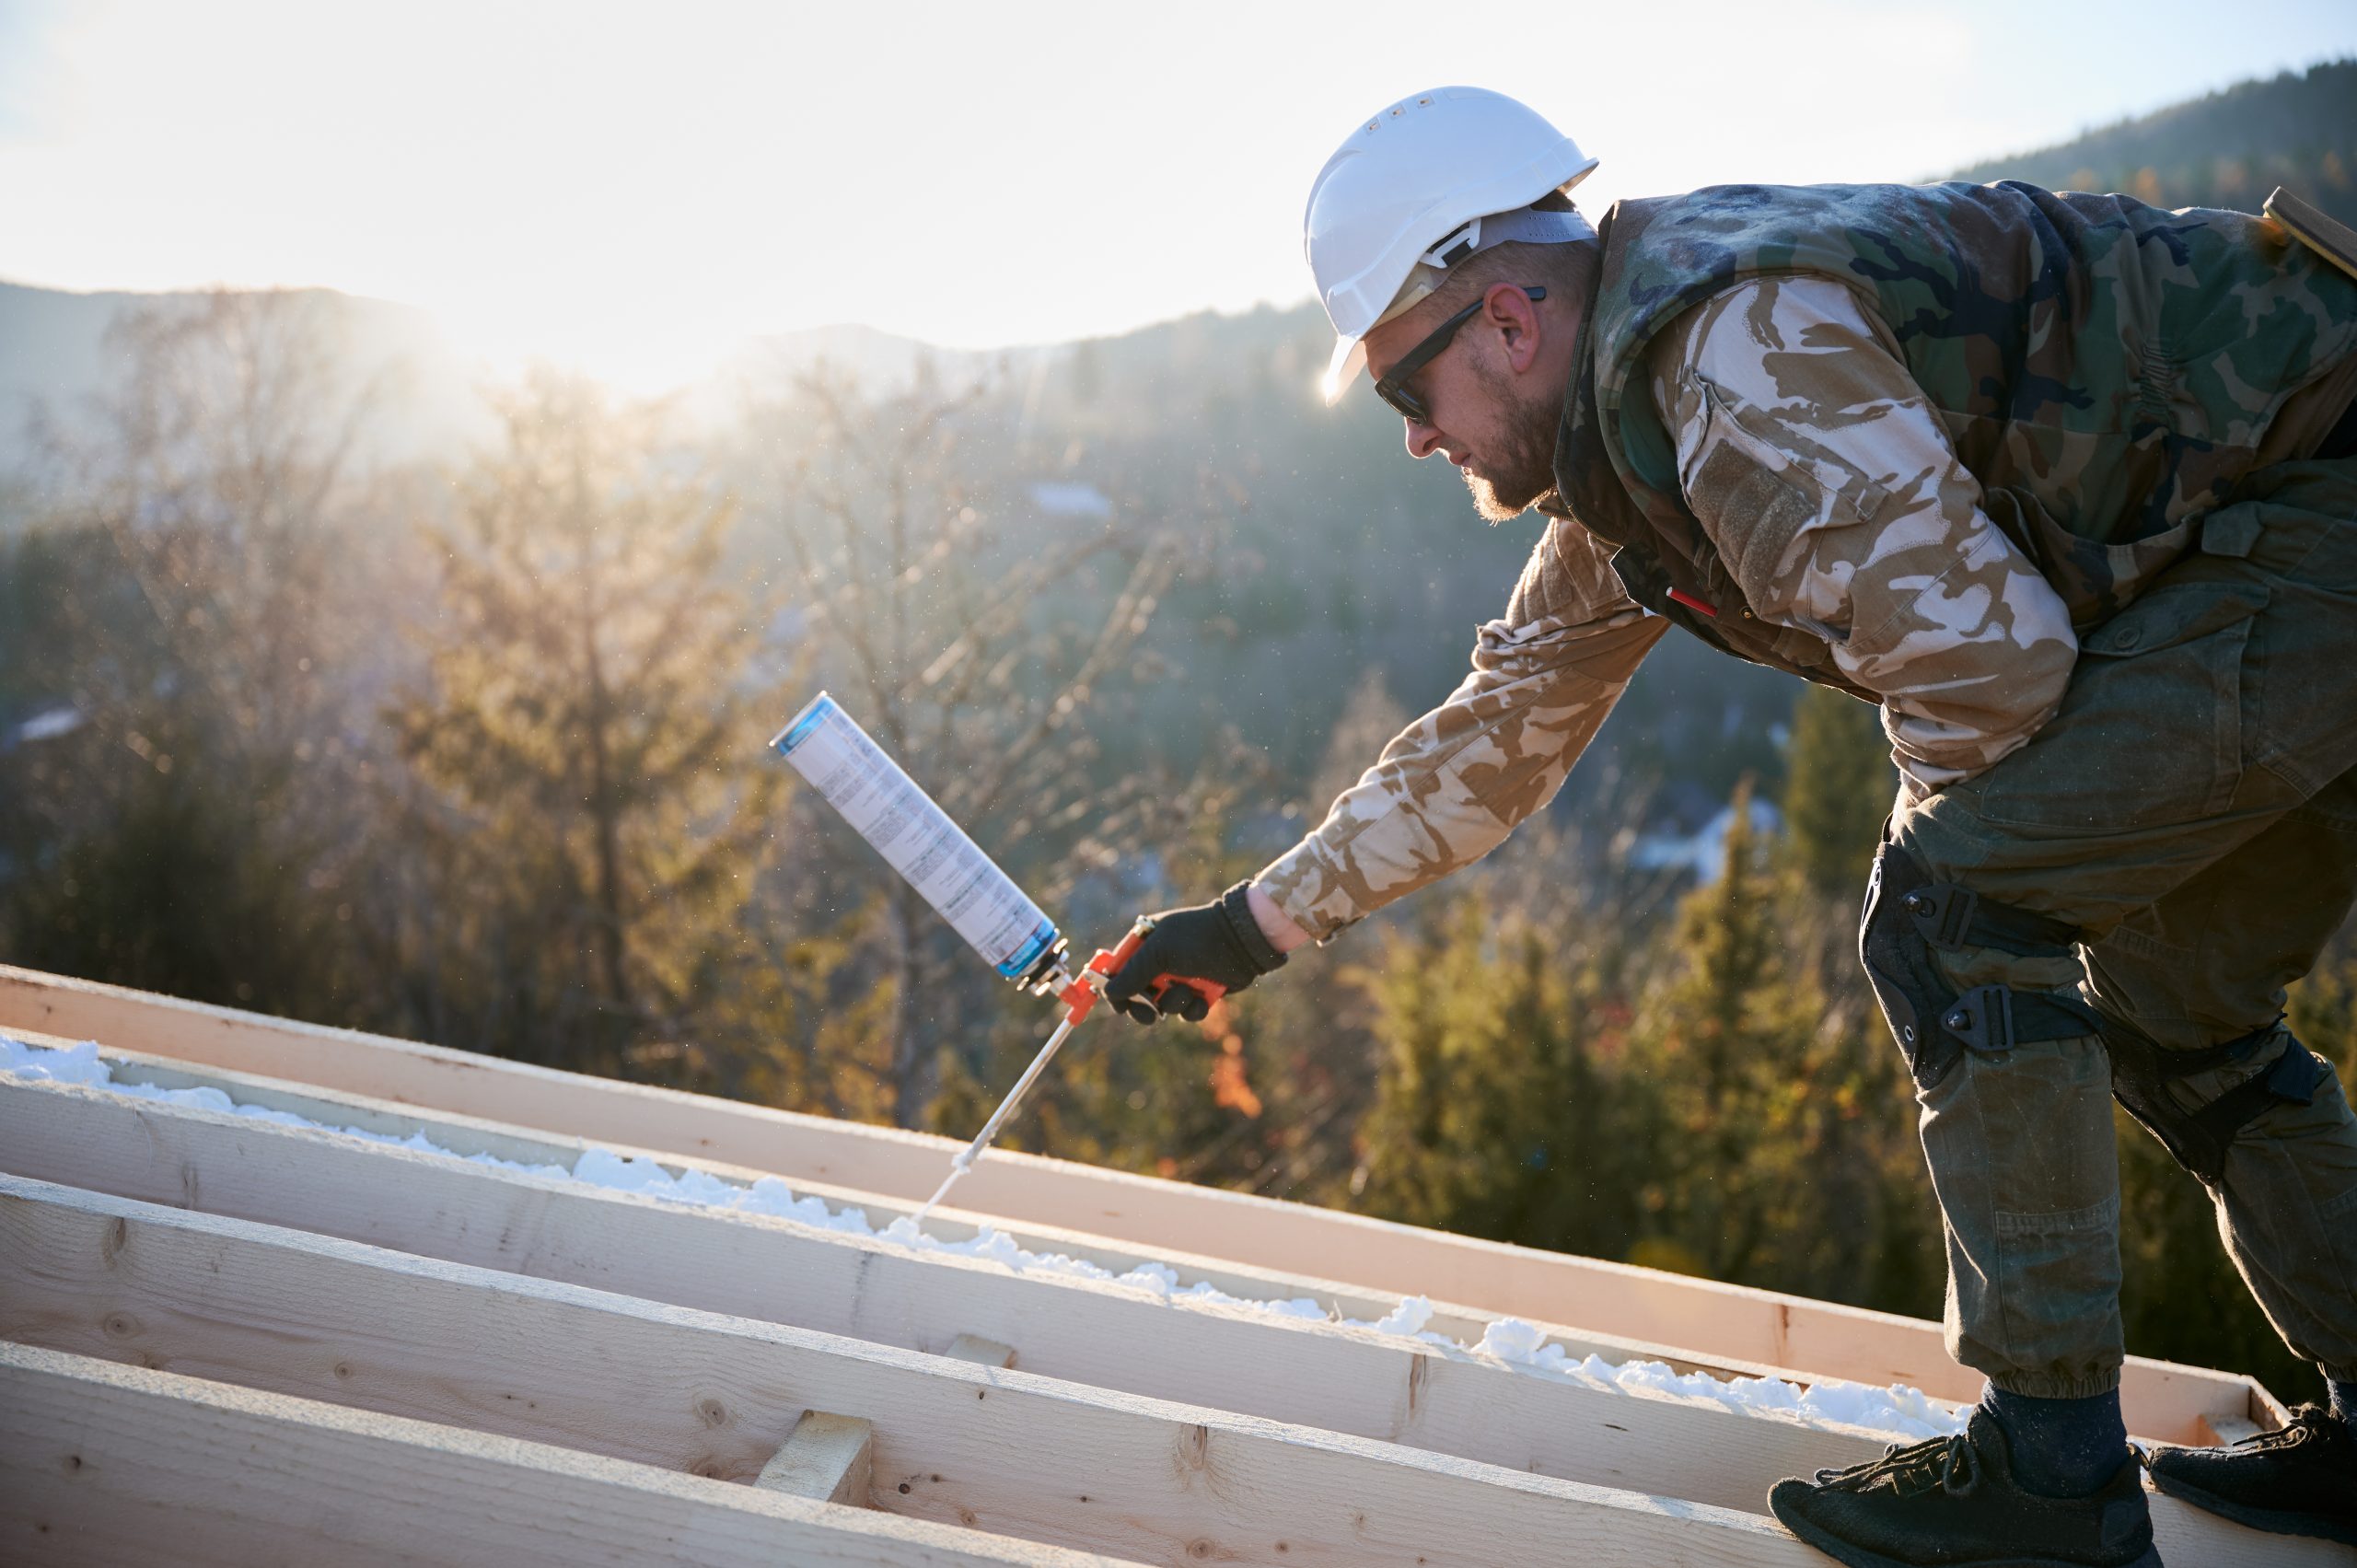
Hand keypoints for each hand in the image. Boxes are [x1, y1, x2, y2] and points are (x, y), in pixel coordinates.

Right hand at [1103, 881, 1289, 1023]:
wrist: (1242, 941)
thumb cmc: (1198, 938)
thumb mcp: (1160, 951)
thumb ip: (1133, 973)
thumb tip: (1109, 993)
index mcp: (1146, 944)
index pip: (1120, 969)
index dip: (1114, 988)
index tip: (1117, 1006)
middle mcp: (1161, 961)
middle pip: (1138, 994)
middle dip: (1144, 1006)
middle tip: (1150, 1015)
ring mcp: (1181, 977)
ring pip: (1165, 1006)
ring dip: (1175, 1003)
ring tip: (1188, 990)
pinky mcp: (1200, 992)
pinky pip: (1188, 1012)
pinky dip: (1194, 1008)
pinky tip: (1205, 997)